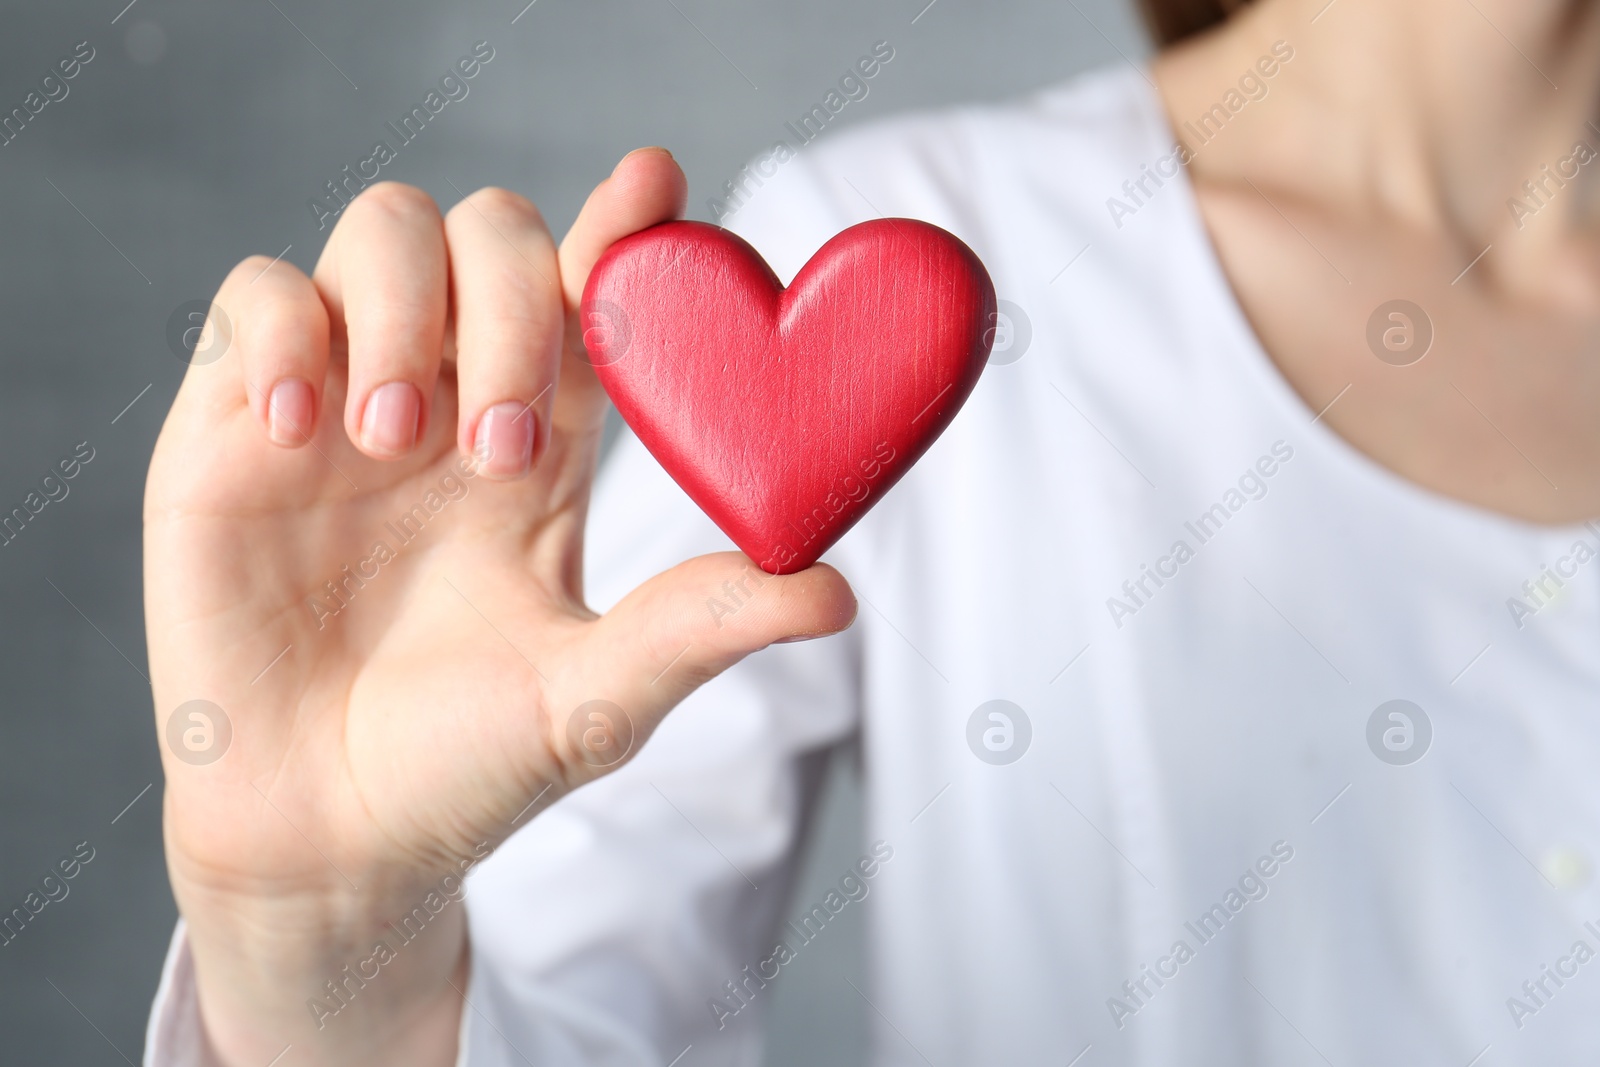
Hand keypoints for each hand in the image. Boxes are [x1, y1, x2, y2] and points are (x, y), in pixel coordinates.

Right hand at [144, 149, 855, 1065]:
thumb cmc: (467, 767)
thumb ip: (701, 629)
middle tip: (500, 450)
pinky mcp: (234, 423)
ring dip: (404, 309)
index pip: (592, 293)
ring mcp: (346, 399)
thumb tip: (838, 593)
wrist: (328, 837)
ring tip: (397, 438)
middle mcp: (455, 397)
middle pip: (493, 233)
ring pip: (382, 230)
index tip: (659, 184)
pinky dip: (285, 331)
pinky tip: (300, 430)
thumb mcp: (597, 699)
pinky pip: (258, 296)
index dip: (626, 228)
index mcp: (551, 441)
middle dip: (511, 307)